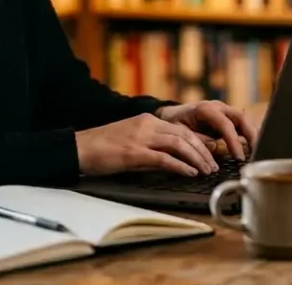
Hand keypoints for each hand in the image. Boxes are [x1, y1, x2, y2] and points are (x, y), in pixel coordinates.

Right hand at [74, 113, 218, 176]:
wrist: (78, 148)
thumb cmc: (102, 147)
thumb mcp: (131, 139)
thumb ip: (151, 144)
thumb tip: (172, 158)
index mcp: (147, 120)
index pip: (181, 129)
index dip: (199, 142)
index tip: (209, 154)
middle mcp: (147, 125)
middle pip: (185, 135)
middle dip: (203, 151)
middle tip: (213, 165)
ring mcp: (141, 137)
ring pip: (178, 144)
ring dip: (196, 158)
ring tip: (206, 170)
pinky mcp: (134, 152)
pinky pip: (164, 158)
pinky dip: (180, 166)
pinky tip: (190, 173)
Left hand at [154, 100, 258, 161]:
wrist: (173, 114)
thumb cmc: (175, 124)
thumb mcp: (180, 133)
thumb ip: (197, 140)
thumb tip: (215, 147)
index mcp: (206, 109)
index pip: (226, 125)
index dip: (234, 141)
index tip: (239, 158)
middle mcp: (219, 107)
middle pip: (242, 119)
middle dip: (252, 136)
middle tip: (256, 154)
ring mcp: (225, 112)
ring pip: (246, 121)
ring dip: (253, 136)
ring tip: (257, 153)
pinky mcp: (229, 119)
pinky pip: (243, 126)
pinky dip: (250, 136)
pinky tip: (254, 149)